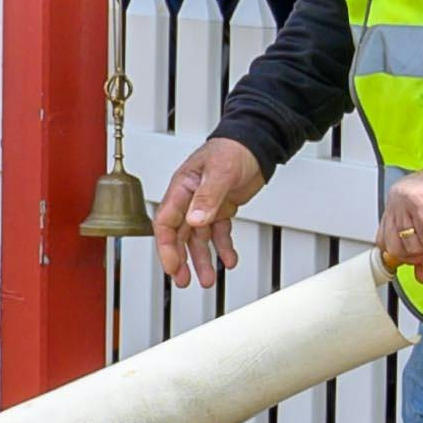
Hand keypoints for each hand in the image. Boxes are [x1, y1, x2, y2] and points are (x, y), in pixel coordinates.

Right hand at [150, 137, 267, 289]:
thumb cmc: (233, 148)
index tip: (172, 267)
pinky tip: (229, 259)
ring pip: (198, 239)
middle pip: (179, 236)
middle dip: (181, 260)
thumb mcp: (220, 171)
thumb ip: (207, 197)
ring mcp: (205, 205)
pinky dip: (224, 247)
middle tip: (184, 280)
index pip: (165, 223)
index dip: (166, 248)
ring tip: (208, 278)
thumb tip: (194, 221)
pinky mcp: (221, 208)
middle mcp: (190, 199)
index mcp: (182, 188)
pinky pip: (219, 233)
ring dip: (202, 259)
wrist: (257, 142)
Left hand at [379, 165, 422, 275]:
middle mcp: (397, 200)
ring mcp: (405, 202)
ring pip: (412, 246)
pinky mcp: (420, 205)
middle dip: (421, 254)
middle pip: (395, 248)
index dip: (403, 254)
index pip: (384, 239)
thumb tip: (421, 277)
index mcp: (398, 202)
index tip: (422, 256)